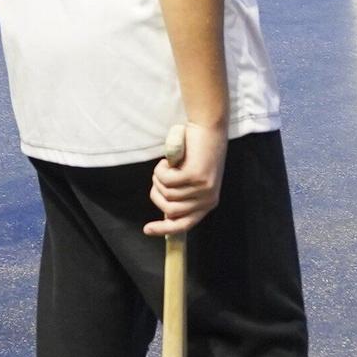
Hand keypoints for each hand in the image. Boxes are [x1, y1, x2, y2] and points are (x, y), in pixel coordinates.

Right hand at [145, 122, 227, 236]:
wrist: (208, 127)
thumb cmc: (198, 151)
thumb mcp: (193, 179)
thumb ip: (184, 196)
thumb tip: (166, 214)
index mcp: (209, 203)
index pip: (184, 225)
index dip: (164, 229)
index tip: (146, 229)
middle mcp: (208, 199)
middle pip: (170, 210)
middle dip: (156, 194)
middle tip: (157, 176)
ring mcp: (202, 188)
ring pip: (166, 193)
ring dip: (159, 178)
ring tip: (167, 164)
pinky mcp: (195, 175)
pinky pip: (166, 180)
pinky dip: (161, 169)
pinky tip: (168, 160)